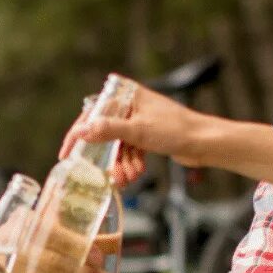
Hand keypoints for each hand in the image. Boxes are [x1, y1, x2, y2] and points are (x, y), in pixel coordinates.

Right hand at [58, 81, 211, 185]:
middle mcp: (131, 105)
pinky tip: (137, 173)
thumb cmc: (176, 130)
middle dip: (106, 157)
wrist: (205, 143)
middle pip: (104, 133)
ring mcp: (139, 121)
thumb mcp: (138, 131)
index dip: (77, 135)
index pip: (91, 113)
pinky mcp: (147, 135)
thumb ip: (107, 130)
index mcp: (126, 95)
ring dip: (121, 164)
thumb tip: (80, 131)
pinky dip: (131, 163)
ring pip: (118, 146)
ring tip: (129, 178)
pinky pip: (130, 151)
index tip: (67, 155)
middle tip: (104, 174)